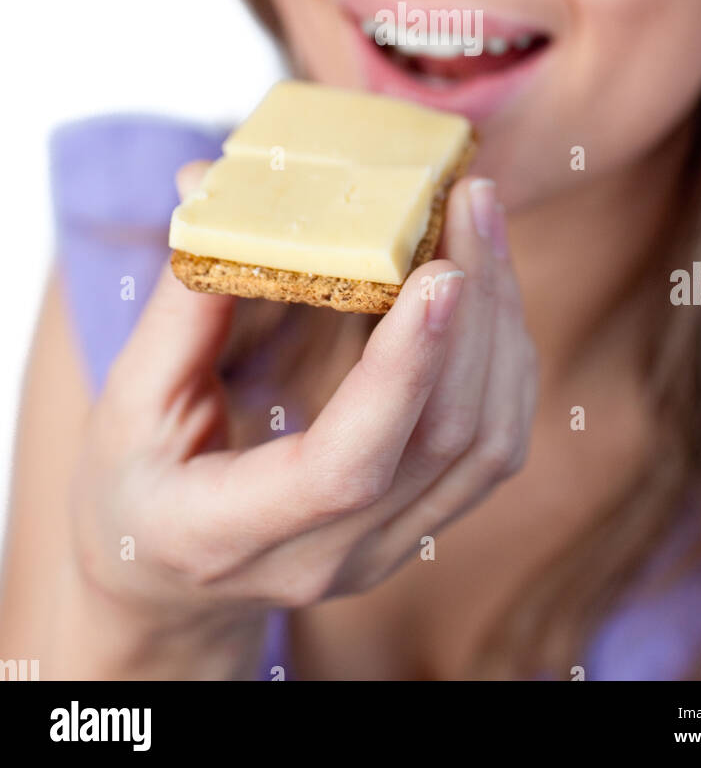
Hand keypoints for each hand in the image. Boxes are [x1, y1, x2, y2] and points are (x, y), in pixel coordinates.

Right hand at [68, 168, 538, 628]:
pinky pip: (494, 446)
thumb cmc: (138, 481)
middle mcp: (327, 559)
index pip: (346, 470)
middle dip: (474, 312)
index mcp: (229, 535)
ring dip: (501, 323)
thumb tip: (213, 187)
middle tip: (471, 200)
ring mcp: (386, 550)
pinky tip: (487, 284)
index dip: (403, 371)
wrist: (170, 580)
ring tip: (483, 221)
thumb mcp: (129, 401)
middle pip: (443, 443)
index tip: (439, 274)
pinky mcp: (423, 525)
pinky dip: (504, 356)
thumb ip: (181, 306)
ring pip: (488, 444)